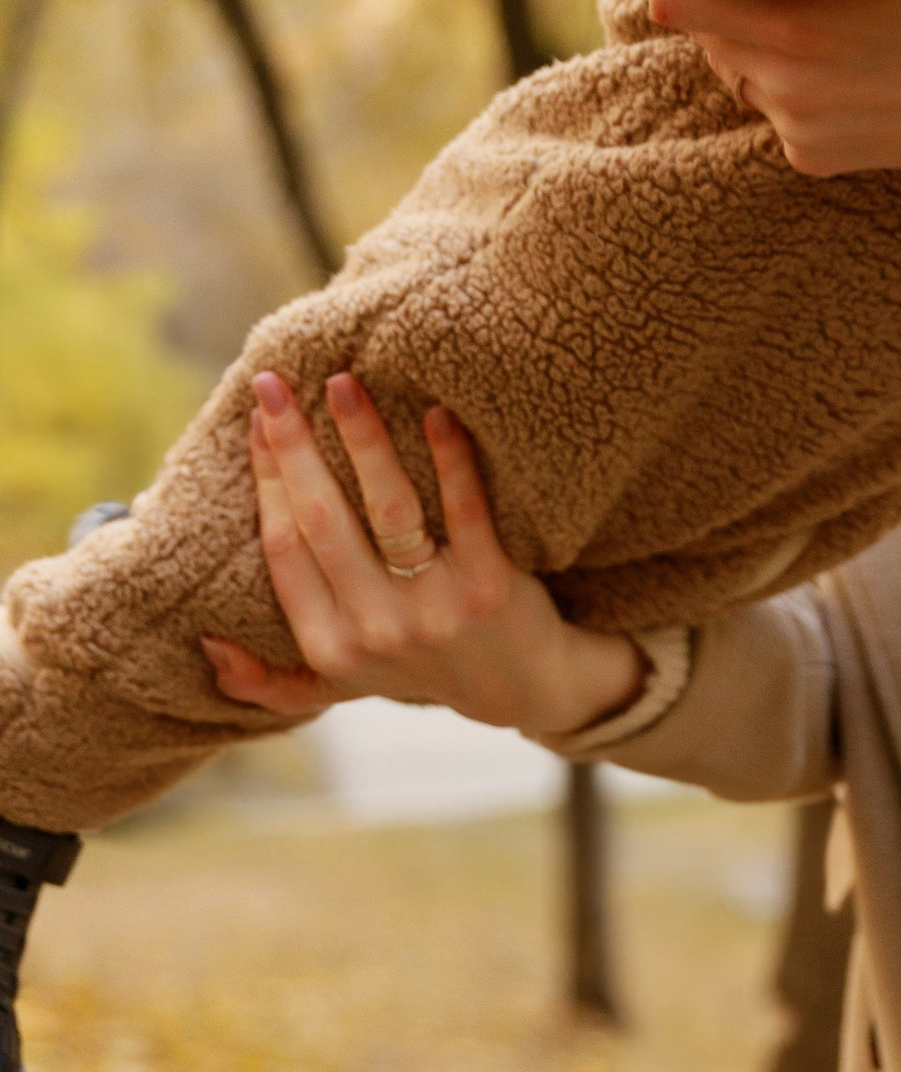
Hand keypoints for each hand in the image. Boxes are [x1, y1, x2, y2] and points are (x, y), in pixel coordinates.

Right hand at [200, 373, 646, 740]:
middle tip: (276, 384)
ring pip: (388, 509)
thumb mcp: (342, 688)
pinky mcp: (490, 587)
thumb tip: (205, 642)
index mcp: (329, 646)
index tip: (258, 424)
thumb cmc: (423, 666)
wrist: (524, 687)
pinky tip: (438, 412)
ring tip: (344, 384)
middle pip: (322, 520)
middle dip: (294, 447)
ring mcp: (435, 610)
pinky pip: (464, 512)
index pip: (283, 549)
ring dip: (362, 440)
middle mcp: (375, 630)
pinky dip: (451, 460)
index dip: (267, 482)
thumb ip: (272, 681)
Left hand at [647, 0, 900, 176]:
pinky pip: (769, 108)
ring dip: (754, 42)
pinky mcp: (810, 157)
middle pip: (703, 31)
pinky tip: (838, 63)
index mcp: (798, 30)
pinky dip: (786, 84)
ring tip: (811, 14)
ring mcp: (796, 127)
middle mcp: (785, 86)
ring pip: (734, 69)